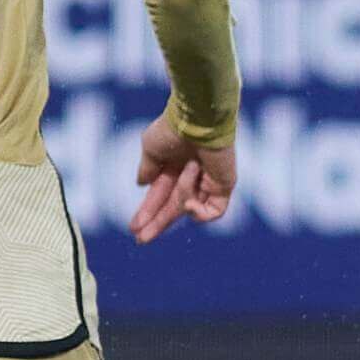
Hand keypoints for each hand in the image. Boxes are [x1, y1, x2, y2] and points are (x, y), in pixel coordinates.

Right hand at [130, 111, 233, 242]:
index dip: (148, 212)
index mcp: (172, 166)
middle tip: (142, 239)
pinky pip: (212, 212)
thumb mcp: (150, 149)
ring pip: (188, 207)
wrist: (198, 121)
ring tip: (190, 168)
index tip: (134, 228)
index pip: (160, 195)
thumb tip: (142, 184)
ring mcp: (208, 182)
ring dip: (184, 194)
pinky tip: (193, 196)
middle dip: (157, 223)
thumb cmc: (172, 130)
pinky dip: (199, 210)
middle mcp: (190, 175)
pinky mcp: (224, 187)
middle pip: (173, 207)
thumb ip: (147, 168)